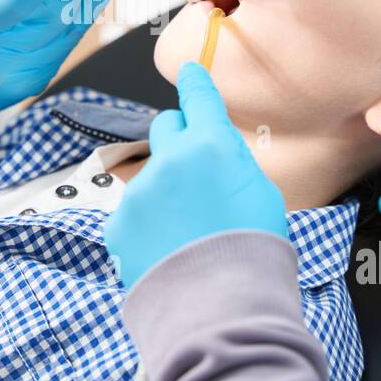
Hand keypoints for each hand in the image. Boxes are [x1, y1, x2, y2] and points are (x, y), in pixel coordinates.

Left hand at [104, 62, 286, 288]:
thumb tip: (214, 151)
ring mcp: (138, 192)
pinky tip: (169, 249)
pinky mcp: (118, 224)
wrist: (221, 309)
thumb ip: (230, 162)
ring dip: (165, 192)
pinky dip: (147, 225)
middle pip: (167, 128)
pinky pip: (132, 211)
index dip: (194, 81)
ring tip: (189, 233)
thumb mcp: (262, 193)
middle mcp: (168, 160)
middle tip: (198, 174)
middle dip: (181, 141)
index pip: (197, 95)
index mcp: (209, 145)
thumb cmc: (253, 253)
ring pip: (151, 176)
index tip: (189, 71)